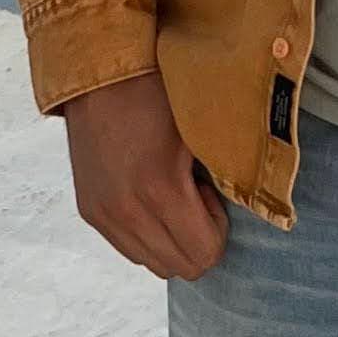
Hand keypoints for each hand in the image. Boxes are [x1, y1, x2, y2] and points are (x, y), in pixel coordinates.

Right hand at [61, 72, 229, 280]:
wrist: (98, 68)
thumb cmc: (158, 89)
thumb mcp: (200, 126)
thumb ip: (224, 172)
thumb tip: (249, 203)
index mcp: (159, 188)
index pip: (204, 255)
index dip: (217, 227)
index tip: (209, 191)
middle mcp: (126, 210)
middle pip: (181, 268)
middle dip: (197, 236)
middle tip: (194, 194)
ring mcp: (103, 212)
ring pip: (153, 264)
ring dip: (171, 238)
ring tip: (170, 194)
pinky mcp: (88, 209)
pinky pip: (128, 248)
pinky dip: (146, 233)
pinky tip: (147, 194)